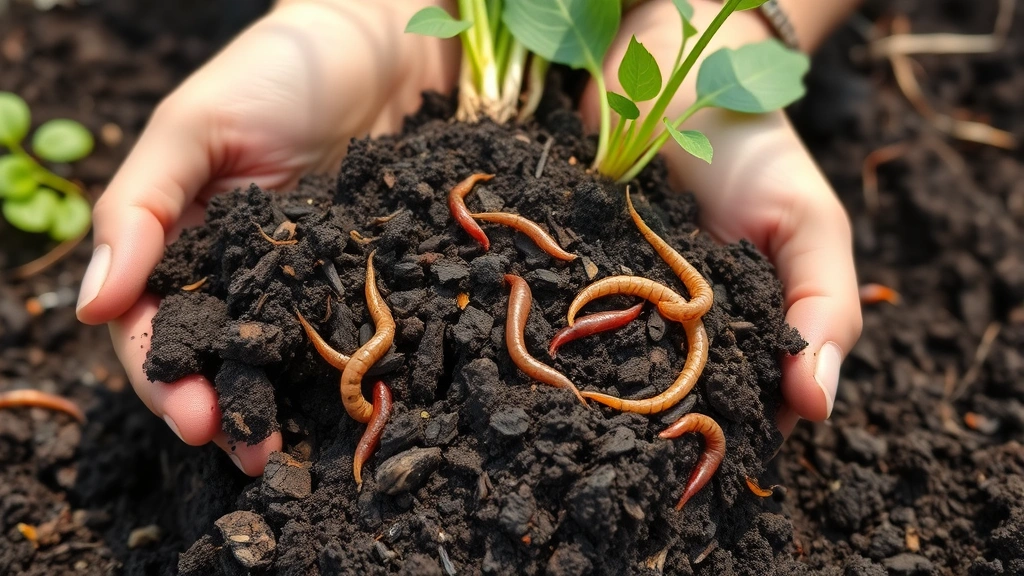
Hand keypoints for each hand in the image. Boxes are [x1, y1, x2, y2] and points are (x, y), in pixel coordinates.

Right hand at [76, 0, 457, 474]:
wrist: (382, 46)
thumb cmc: (277, 71)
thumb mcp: (193, 126)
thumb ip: (140, 208)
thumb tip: (89, 302)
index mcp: (179, 237)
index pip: (149, 322)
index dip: (163, 376)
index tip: (194, 420)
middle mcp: (232, 267)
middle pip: (211, 352)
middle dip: (221, 407)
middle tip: (248, 454)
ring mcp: (296, 275)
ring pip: (271, 355)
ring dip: (274, 406)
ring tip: (286, 453)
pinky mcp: (353, 273)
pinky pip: (336, 330)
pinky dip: (332, 373)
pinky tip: (343, 407)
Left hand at [581, 0, 861, 434]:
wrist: (677, 69)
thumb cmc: (754, 150)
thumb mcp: (808, 223)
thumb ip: (824, 305)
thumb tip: (818, 408)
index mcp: (738, 331)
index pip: (736, 406)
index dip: (724, 442)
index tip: (696, 474)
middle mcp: (673, 328)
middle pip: (660, 398)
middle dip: (645, 429)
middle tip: (619, 461)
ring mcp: (615, 300)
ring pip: (599, 368)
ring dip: (587, 394)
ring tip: (567, 428)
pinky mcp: (569, 269)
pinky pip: (552, 311)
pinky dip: (543, 333)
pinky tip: (526, 362)